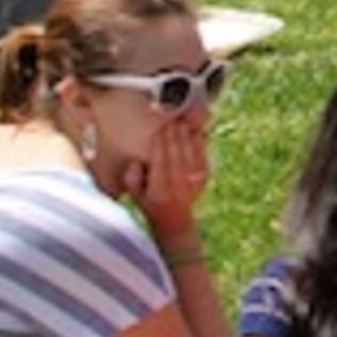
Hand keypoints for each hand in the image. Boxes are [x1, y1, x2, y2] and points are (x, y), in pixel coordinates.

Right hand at [130, 115, 212, 235]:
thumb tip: (137, 159)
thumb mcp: (134, 193)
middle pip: (176, 154)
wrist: (175, 219)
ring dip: (185, 135)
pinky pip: (202, 156)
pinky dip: (198, 142)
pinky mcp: (204, 178)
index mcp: (158, 190)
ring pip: (190, 153)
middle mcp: (178, 187)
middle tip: (170, 118)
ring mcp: (193, 183)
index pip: (160, 161)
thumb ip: (131, 176)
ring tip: (180, 120)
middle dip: (173, 134)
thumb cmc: (149, 201)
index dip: (160, 143)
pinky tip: (193, 130)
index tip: (158, 127)